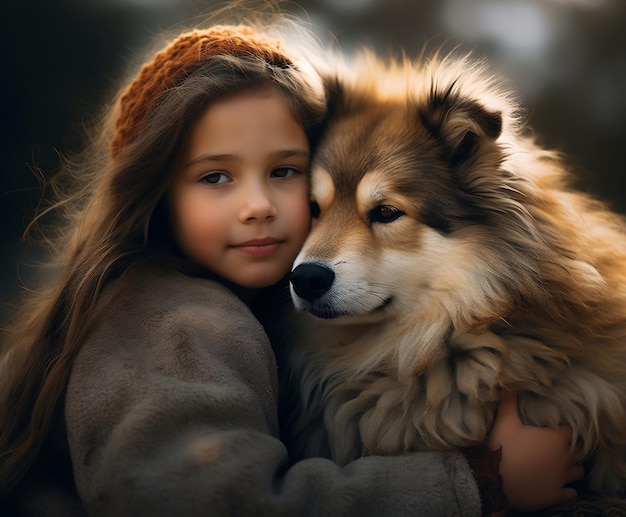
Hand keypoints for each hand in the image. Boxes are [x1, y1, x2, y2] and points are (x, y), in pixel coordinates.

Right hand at [488, 390, 583, 511]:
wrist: (495, 481)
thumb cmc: (501, 447)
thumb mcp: (504, 421)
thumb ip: (510, 401)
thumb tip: (512, 380)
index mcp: (555, 439)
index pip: (570, 430)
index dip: (564, 427)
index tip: (557, 426)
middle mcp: (563, 458)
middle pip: (578, 451)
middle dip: (571, 447)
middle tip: (559, 445)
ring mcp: (561, 478)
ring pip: (577, 472)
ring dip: (571, 467)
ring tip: (561, 464)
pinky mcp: (556, 496)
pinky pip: (570, 492)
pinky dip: (567, 488)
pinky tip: (559, 484)